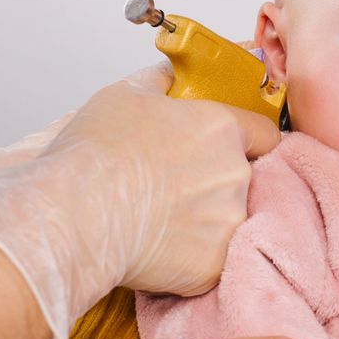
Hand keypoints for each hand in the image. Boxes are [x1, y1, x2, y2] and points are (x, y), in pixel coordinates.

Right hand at [0, 63, 282, 338]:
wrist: (73, 215)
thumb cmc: (94, 155)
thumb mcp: (124, 95)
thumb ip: (160, 82)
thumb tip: (169, 75)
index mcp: (221, 128)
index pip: (265, 134)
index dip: (251, 142)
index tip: (235, 150)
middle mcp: (235, 173)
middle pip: (244, 179)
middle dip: (216, 183)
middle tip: (175, 190)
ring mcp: (228, 221)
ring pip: (229, 221)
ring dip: (206, 221)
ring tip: (161, 222)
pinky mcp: (214, 264)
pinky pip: (212, 259)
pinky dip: (191, 258)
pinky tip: (159, 250)